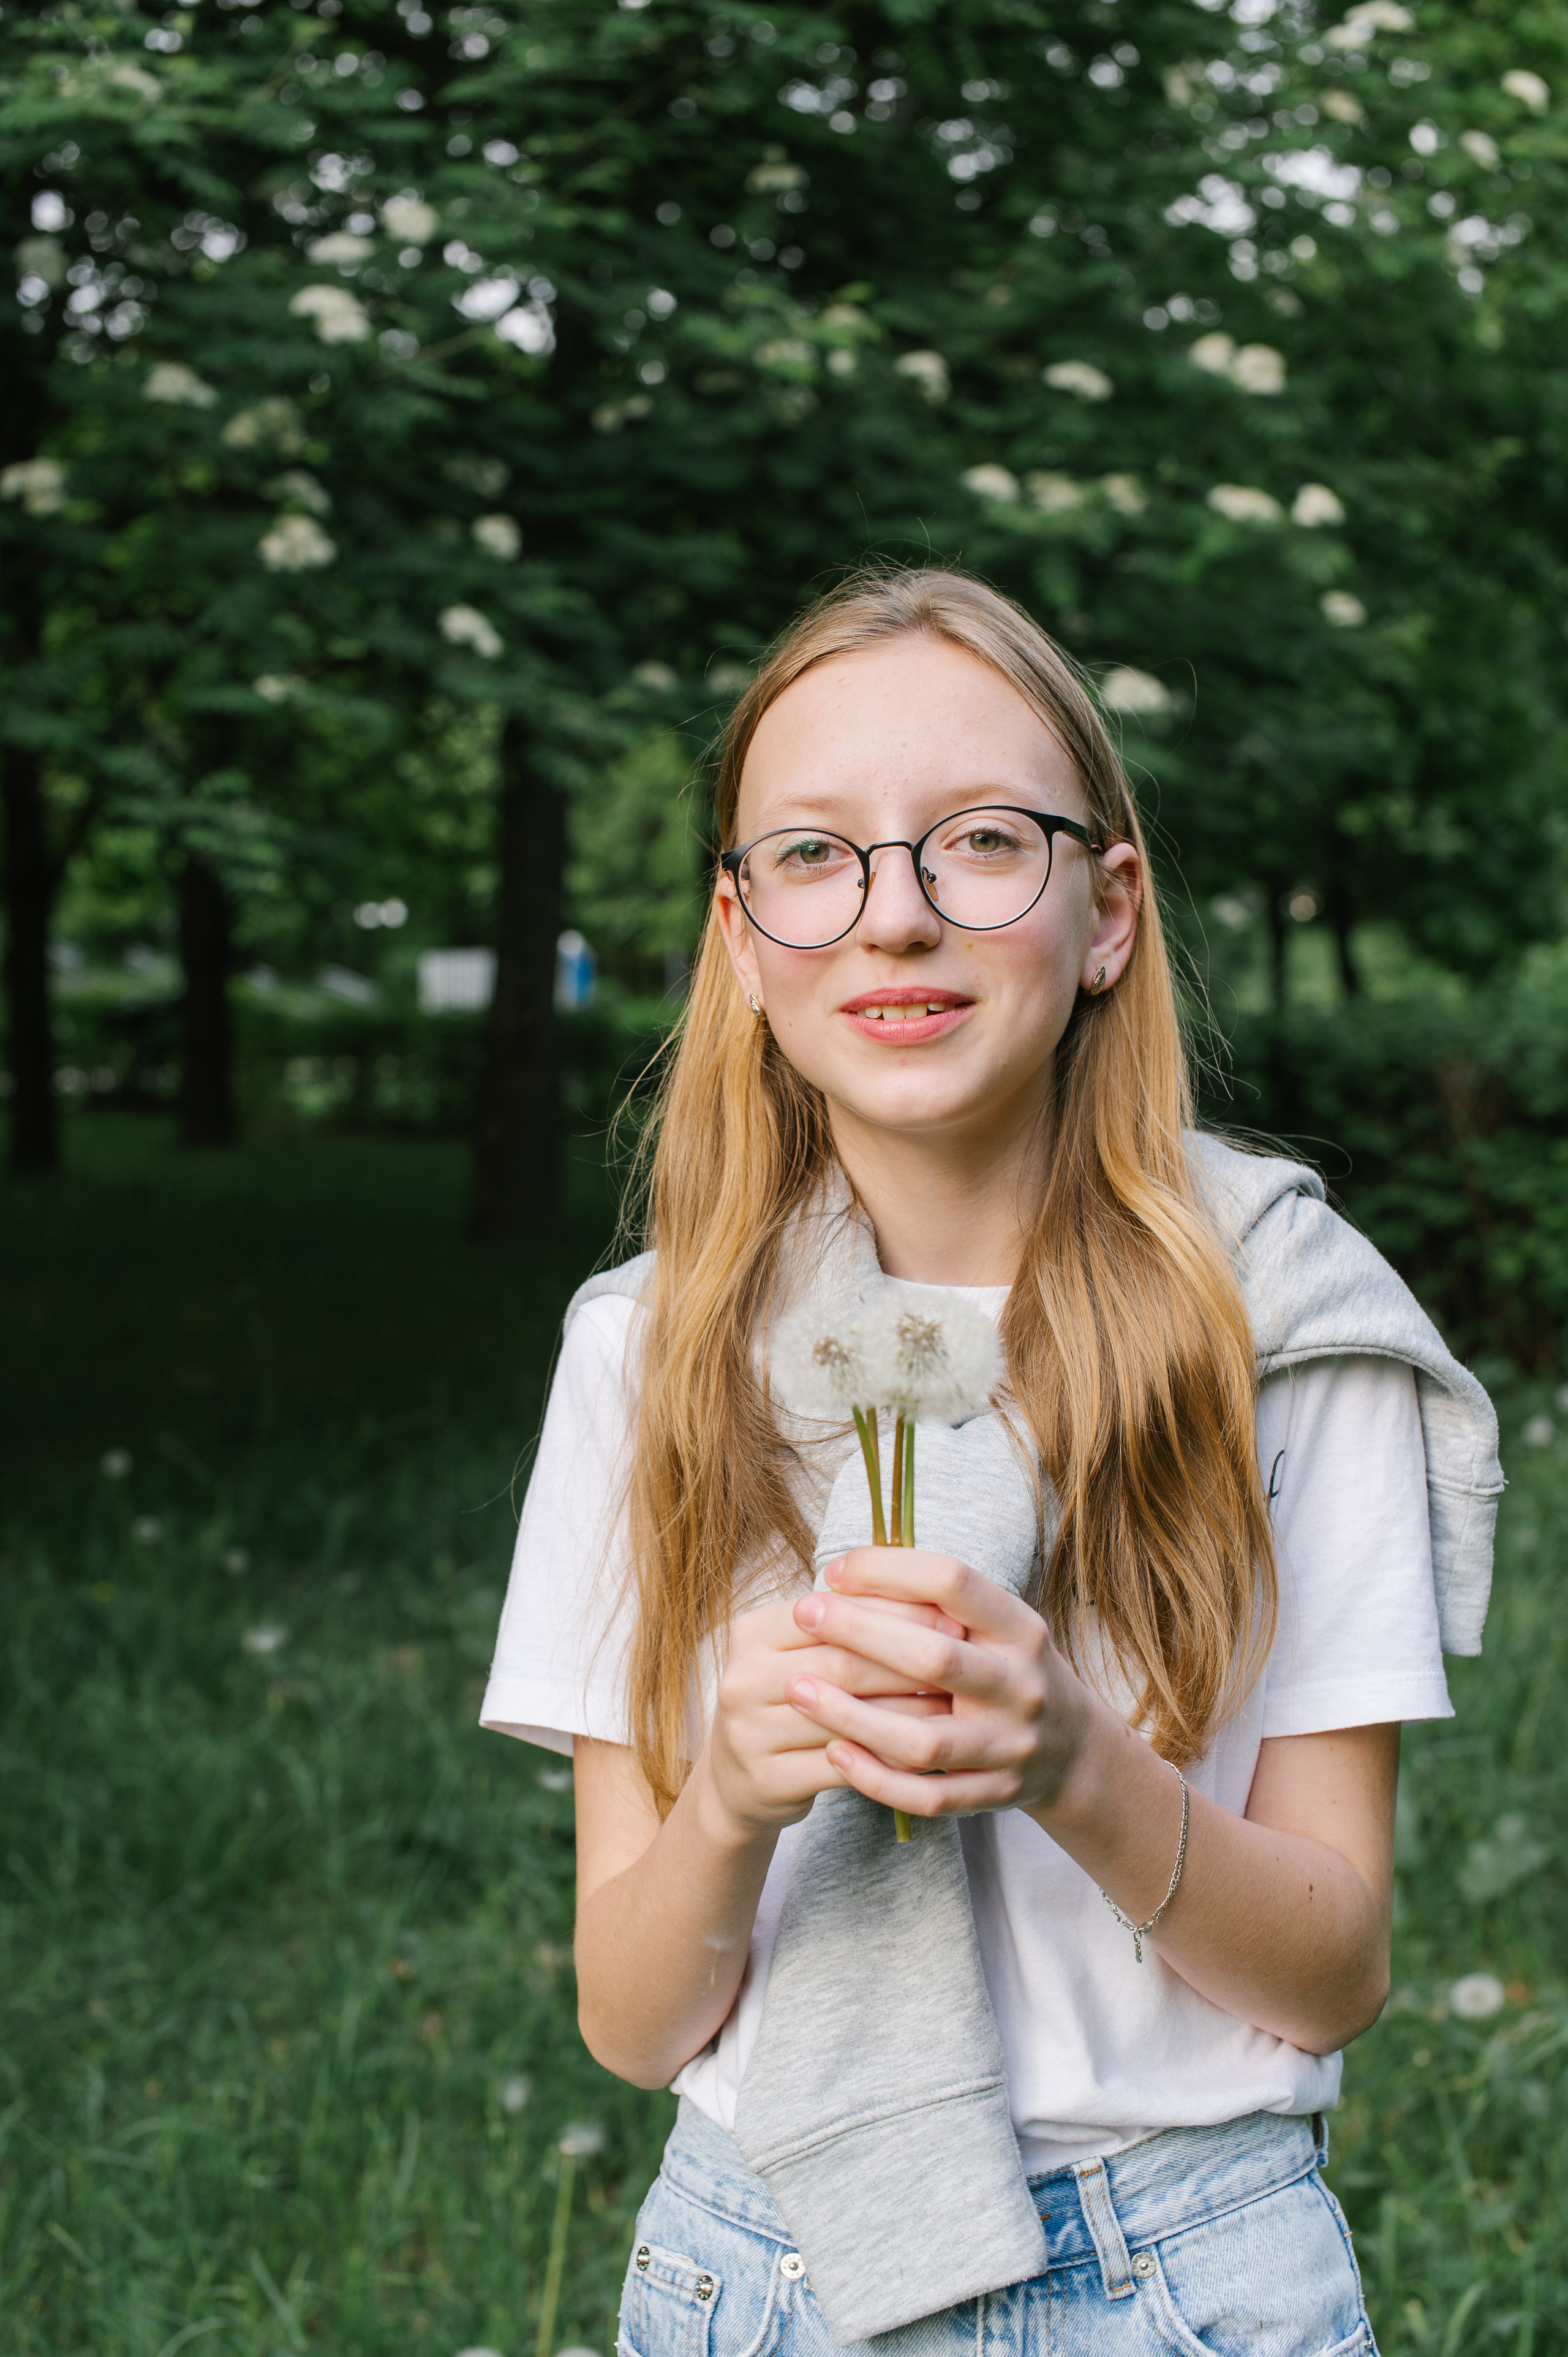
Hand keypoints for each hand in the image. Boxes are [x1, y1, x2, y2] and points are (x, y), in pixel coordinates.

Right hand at [700, 1588, 964, 1842]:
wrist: (737, 1778)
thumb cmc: (791, 1698)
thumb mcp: (804, 1651)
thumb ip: (851, 1624)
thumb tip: (937, 1604)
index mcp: (752, 1632)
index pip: (833, 1611)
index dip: (895, 1612)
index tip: (949, 1614)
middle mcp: (742, 1679)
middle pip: (843, 1665)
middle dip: (909, 1662)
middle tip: (962, 1662)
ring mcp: (748, 1734)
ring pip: (847, 1719)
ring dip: (907, 1713)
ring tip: (953, 1706)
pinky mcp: (767, 1781)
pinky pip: (843, 1768)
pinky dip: (889, 1760)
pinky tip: (925, 1753)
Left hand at [783, 1547, 1091, 1822]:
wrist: (1074, 1750)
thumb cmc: (1010, 1670)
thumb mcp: (997, 1625)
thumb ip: (938, 1602)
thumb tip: (847, 1573)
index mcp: (1020, 1629)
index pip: (953, 1582)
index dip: (889, 1570)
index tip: (836, 1570)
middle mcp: (1020, 1685)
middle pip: (934, 1657)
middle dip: (860, 1632)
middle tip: (803, 1613)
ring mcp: (1009, 1746)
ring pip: (924, 1740)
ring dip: (853, 1716)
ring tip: (798, 1690)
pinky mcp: (994, 1794)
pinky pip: (928, 1796)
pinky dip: (876, 1778)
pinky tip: (834, 1753)